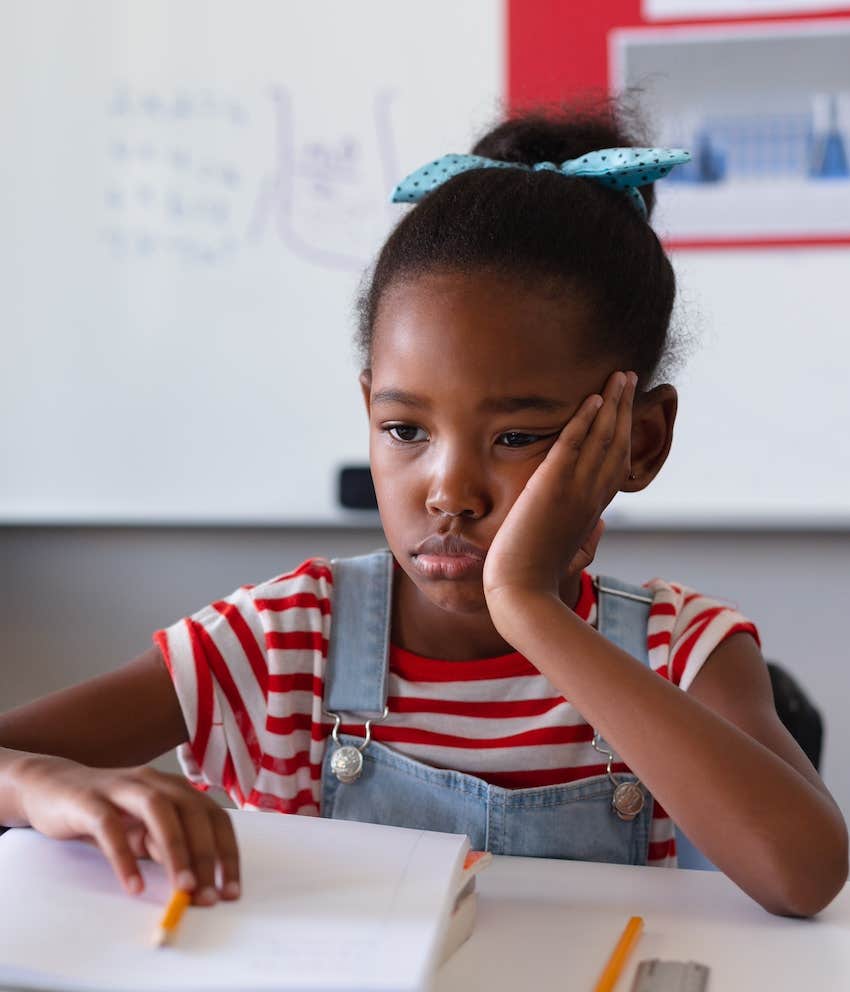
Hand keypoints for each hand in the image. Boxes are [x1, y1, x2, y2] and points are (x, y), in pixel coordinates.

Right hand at [14, 753, 239, 903]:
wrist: (52, 787)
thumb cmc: (108, 812)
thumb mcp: (143, 831)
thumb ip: (166, 847)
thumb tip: (194, 882)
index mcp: (175, 789)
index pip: (214, 816)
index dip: (227, 853)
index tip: (231, 891)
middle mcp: (155, 782)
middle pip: (192, 812)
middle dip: (205, 856)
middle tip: (208, 896)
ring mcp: (122, 787)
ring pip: (159, 811)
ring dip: (176, 851)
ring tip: (183, 889)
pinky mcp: (89, 800)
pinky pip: (110, 827)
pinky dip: (124, 856)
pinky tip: (134, 885)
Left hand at [483, 370, 636, 613]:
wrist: (521, 593)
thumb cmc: (536, 578)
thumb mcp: (569, 553)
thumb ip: (586, 536)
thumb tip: (598, 526)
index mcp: (593, 509)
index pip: (616, 463)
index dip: (624, 432)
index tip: (625, 409)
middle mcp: (591, 496)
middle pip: (617, 442)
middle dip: (624, 407)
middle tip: (629, 377)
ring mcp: (575, 491)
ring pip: (602, 438)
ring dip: (612, 403)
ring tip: (619, 376)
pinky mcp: (552, 488)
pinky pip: (572, 446)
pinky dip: (585, 420)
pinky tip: (593, 399)